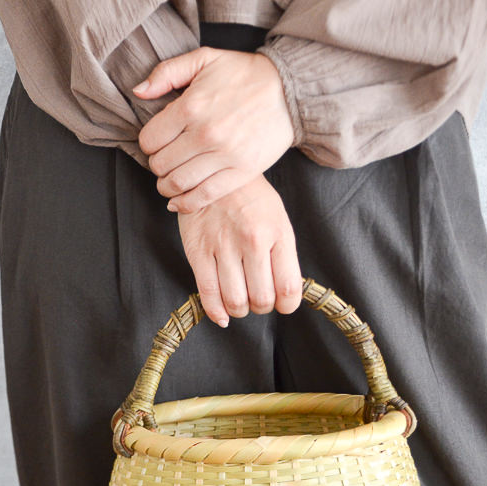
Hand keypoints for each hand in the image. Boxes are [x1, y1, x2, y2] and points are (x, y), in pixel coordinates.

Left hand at [133, 47, 294, 213]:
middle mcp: (205, 134)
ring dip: (167, 187)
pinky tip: (179, 201)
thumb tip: (138, 93)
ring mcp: (224, 156)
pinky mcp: (242, 172)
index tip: (158, 142)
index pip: (149, 140)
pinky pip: (205, 196)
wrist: (289, 90)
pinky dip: (186, 203)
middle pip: (161, 165)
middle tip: (165, 161)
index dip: (148, 143)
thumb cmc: (244, 74)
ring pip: (178, 184)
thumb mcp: (203, 59)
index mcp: (191, 106)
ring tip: (169, 182)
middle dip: (157, 165)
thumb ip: (166, 73)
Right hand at [176, 174, 301, 326]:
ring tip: (241, 300)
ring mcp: (223, 246)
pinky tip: (222, 315)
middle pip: (262, 299)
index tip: (282, 303)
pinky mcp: (197, 250)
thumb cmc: (251, 198)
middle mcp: (252, 241)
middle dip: (262, 306)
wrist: (214, 169)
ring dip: (241, 309)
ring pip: (236, 301)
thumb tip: (285, 293)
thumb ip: (283, 254)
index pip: (289, 288)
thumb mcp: (278, 219)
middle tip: (258, 298)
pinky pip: (207, 293)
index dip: (287, 305)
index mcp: (277, 233)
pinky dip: (216, 312)